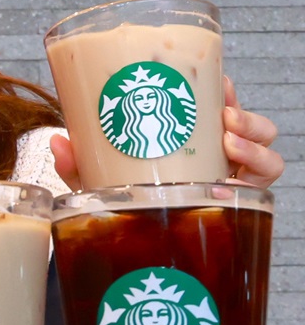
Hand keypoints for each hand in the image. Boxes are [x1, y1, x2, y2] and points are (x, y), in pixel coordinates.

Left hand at [49, 75, 282, 189]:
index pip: (216, 107)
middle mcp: (217, 155)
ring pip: (265, 147)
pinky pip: (264, 181)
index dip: (224, 91)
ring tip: (229, 139)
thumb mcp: (96, 178)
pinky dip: (258, 166)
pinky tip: (233, 171)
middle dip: (244, 113)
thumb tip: (58, 141)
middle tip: (224, 114)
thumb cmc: (121, 200)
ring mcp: (233, 176)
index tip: (219, 80)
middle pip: (248, 124)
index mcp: (190, 139)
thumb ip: (77, 163)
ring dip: (254, 137)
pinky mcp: (241, 200)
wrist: (128, 244)